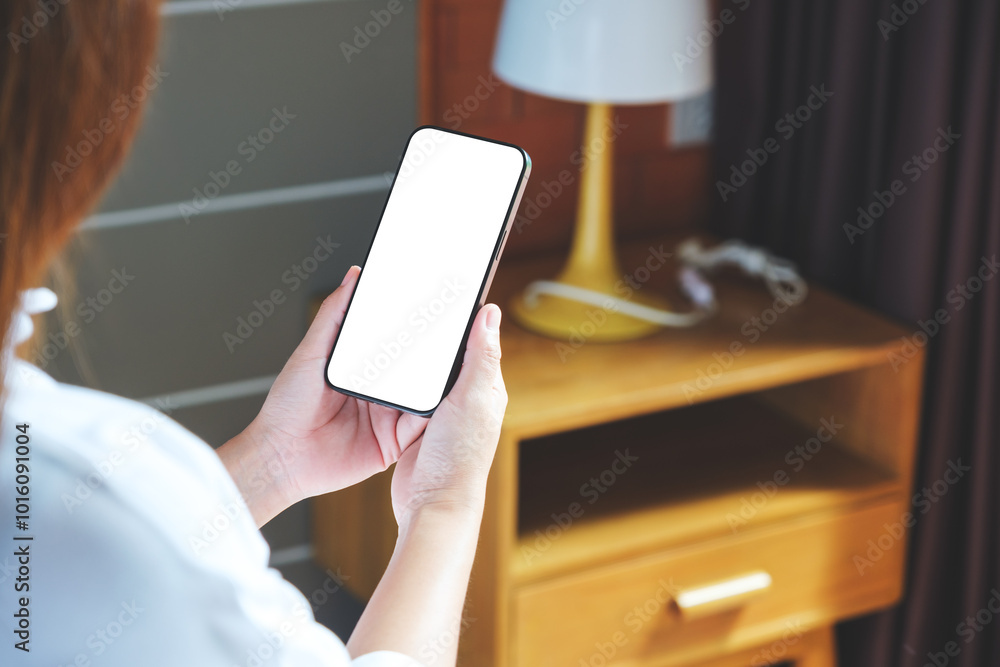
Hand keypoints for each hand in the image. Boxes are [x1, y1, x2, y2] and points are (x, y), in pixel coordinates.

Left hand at [220, 265, 506, 526]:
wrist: (279, 455)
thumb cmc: (287, 407)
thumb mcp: (311, 351)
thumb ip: (334, 315)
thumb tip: (353, 277)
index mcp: (363, 367)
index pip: (398, 342)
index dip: (416, 327)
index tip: (434, 308)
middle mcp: (380, 390)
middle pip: (417, 368)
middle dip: (436, 353)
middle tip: (455, 333)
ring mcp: (390, 416)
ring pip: (425, 395)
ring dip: (440, 382)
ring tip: (456, 363)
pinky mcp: (394, 442)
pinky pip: (421, 425)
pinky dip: (434, 413)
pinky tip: (441, 398)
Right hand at [389, 302, 506, 525]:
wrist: (433, 503)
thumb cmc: (458, 458)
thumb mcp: (472, 398)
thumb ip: (481, 356)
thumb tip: (490, 313)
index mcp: (485, 387)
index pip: (476, 340)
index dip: (464, 316)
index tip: (448, 291)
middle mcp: (465, 398)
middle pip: (447, 354)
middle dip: (434, 333)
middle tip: (414, 304)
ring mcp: (440, 413)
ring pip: (425, 372)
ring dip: (413, 356)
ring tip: (396, 329)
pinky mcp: (416, 426)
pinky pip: (406, 393)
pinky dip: (398, 380)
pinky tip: (385, 370)